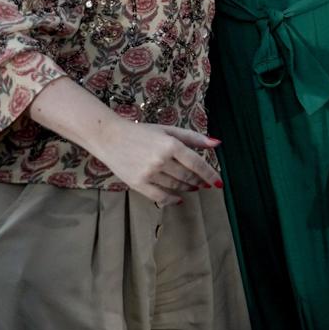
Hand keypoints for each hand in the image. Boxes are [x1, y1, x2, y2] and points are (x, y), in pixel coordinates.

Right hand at [93, 121, 221, 206]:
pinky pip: (159, 196)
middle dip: (199, 181)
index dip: (210, 174)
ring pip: (175, 186)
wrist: (110, 137)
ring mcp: (149, 173)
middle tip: (205, 184)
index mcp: (171, 145)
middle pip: (187, 176)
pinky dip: (171, 199)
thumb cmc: (142, 132)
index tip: (219, 183)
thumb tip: (217, 143)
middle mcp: (161, 160)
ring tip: (193, 187)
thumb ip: (193, 138)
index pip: (196, 163)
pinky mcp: (137, 183)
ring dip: (187, 188)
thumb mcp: (168, 130)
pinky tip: (179, 199)